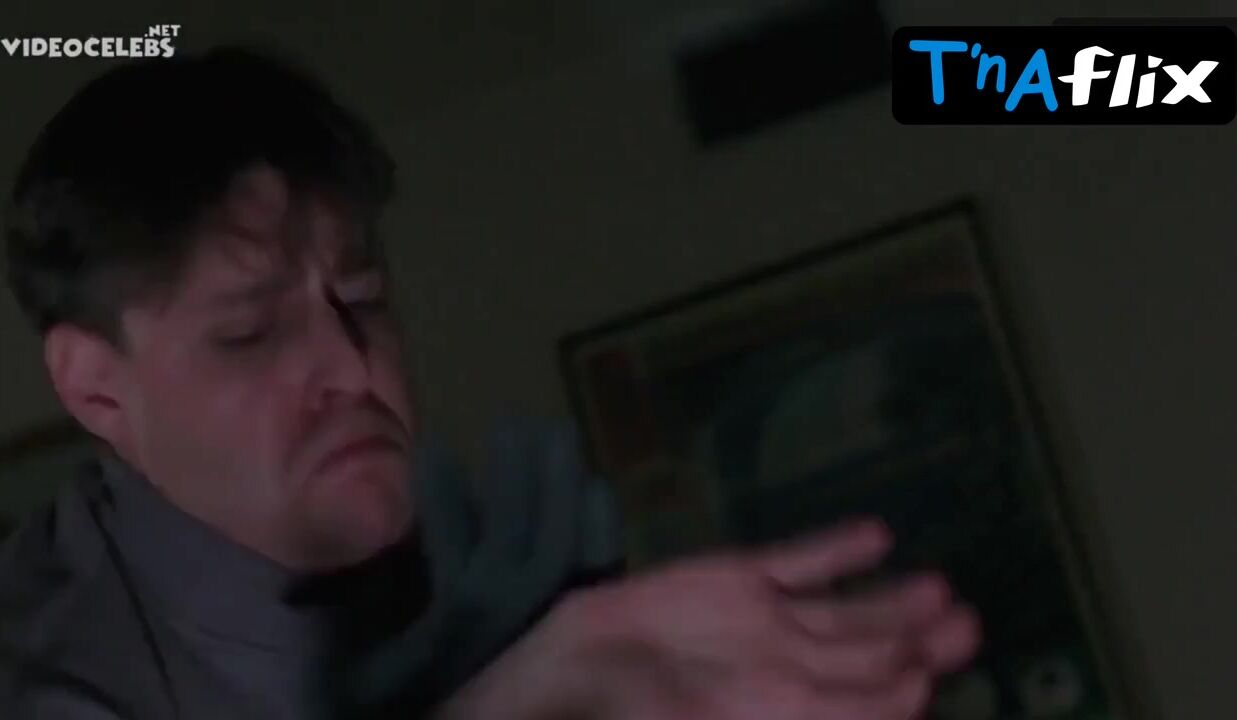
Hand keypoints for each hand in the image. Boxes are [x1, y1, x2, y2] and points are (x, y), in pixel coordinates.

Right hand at [436, 519, 980, 719]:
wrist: (567, 672)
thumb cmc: (635, 712)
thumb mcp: (724, 719)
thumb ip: (817, 708)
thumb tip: (902, 699)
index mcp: (791, 712)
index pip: (867, 705)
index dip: (906, 693)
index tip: (936, 677)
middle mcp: (789, 667)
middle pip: (869, 655)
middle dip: (921, 643)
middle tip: (970, 626)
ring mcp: (765, 620)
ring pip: (846, 609)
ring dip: (894, 599)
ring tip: (943, 589)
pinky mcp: (736, 579)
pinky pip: (797, 561)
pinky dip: (836, 549)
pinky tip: (876, 534)